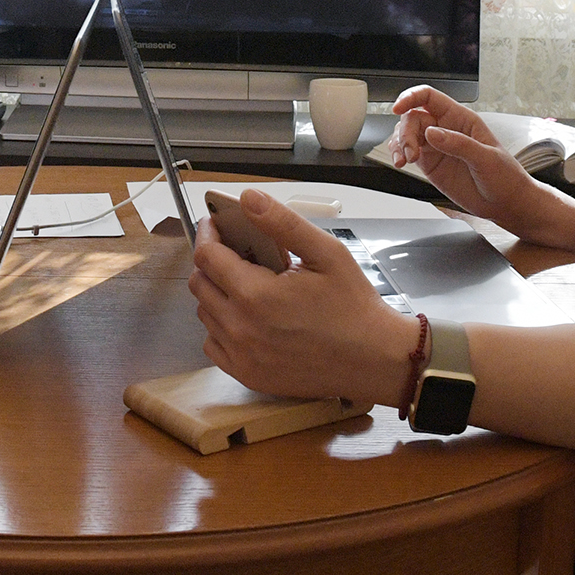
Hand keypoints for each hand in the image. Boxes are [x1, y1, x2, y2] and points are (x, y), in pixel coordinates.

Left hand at [189, 189, 417, 405]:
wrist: (375, 360)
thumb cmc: (355, 306)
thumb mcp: (326, 253)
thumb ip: (283, 223)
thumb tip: (249, 199)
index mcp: (257, 295)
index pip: (207, 256)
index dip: (208, 233)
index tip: (216, 224)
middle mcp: (242, 328)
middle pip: (200, 284)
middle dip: (212, 262)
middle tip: (238, 253)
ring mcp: (242, 356)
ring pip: (205, 314)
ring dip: (218, 293)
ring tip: (250, 284)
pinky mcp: (247, 375)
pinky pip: (214, 344)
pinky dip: (222, 327)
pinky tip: (249, 317)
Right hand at [388, 84, 547, 229]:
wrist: (506, 203)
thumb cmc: (505, 177)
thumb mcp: (487, 158)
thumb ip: (459, 144)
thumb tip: (432, 134)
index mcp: (461, 119)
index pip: (430, 97)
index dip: (411, 97)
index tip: (398, 108)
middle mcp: (446, 128)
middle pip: (413, 117)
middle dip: (405, 133)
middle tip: (411, 153)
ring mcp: (436, 146)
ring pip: (406, 133)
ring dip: (399, 144)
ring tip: (404, 161)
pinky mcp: (430, 163)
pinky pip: (407, 151)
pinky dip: (398, 154)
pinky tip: (402, 163)